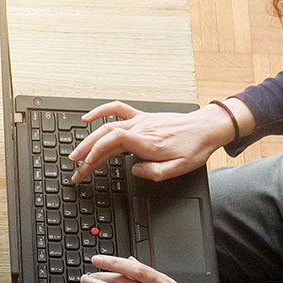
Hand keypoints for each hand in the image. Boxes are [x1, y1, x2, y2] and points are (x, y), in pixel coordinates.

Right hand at [67, 101, 232, 182]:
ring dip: (88, 140)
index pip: (113, 141)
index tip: (87, 165)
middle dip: (86, 152)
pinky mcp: (142, 117)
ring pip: (107, 127)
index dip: (96, 152)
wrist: (207, 128)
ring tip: (76, 154)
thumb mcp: (179, 169)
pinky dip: (100, 112)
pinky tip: (88, 119)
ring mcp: (140, 121)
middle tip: (76, 169)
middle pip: (105, 136)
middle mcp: (141, 129)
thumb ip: (154, 173)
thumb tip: (134, 170)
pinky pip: (117, 110)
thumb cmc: (194, 147)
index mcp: (148, 142)